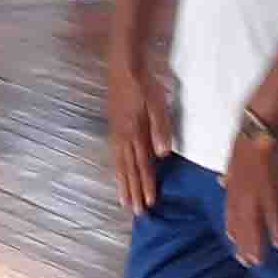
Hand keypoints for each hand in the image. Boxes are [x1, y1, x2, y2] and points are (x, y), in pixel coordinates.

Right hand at [106, 62, 172, 212]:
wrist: (124, 65)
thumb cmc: (144, 83)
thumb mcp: (157, 103)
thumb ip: (160, 129)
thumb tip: (162, 155)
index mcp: (135, 133)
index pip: (143, 165)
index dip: (147, 185)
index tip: (150, 203)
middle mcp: (124, 137)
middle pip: (129, 169)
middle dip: (133, 191)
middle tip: (136, 212)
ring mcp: (117, 132)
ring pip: (120, 164)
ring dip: (123, 183)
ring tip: (124, 200)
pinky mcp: (115, 127)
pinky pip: (115, 154)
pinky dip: (117, 168)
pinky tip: (118, 173)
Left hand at [221, 125, 277, 265]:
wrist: (258, 128)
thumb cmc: (247, 141)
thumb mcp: (231, 160)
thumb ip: (228, 175)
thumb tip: (221, 183)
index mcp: (232, 186)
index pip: (230, 212)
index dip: (232, 228)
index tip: (233, 242)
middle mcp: (239, 193)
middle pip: (240, 223)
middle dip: (242, 243)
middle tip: (245, 262)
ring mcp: (253, 193)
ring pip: (252, 224)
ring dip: (254, 243)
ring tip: (257, 261)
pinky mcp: (269, 191)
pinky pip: (273, 215)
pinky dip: (276, 231)